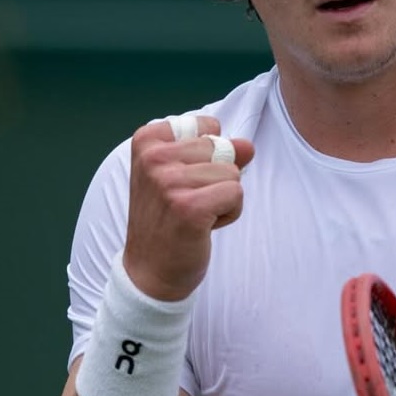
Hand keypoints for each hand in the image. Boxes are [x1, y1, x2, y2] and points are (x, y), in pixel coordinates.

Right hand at [123, 116, 254, 300]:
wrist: (151, 269)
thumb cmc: (169, 219)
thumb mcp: (185, 176)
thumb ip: (218, 153)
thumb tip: (248, 145)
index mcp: (147, 141)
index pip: (208, 126)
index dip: (208, 156)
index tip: (182, 180)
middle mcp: (153, 158)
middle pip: (222, 149)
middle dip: (217, 178)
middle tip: (188, 202)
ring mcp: (168, 182)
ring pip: (232, 173)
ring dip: (223, 198)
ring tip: (195, 215)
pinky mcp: (189, 207)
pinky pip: (236, 193)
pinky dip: (230, 213)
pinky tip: (204, 226)